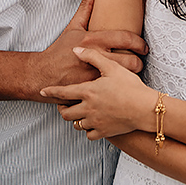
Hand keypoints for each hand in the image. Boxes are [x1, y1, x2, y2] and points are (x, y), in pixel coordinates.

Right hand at [33, 0, 147, 100]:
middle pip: (131, 61)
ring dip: (131, 75)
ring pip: (125, 76)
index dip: (140, 43)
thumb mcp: (74, 26)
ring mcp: (94, 74)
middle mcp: (96, 56)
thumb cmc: (60, 50)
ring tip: (131, 73)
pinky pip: (113, 88)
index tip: (144, 47)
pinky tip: (119, 86)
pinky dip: (118, 87)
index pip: (126, 38)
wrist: (43, 73)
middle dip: (139, 62)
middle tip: (140, 61)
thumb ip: (86, 6)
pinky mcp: (92, 89)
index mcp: (94, 39)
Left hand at [41, 47, 155, 138]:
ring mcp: (95, 121)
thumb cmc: (130, 86)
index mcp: (88, 92)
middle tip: (65, 104)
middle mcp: (88, 108)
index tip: (42, 92)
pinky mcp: (103, 132)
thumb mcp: (112, 67)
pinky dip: (88, 129)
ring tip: (80, 112)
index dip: (51, 92)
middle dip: (62, 109)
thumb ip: (92, 57)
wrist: (144, 108)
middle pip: (66, 113)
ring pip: (76, 124)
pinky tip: (93, 123)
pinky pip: (89, 134)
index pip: (62, 93)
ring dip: (76, 118)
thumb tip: (76, 50)